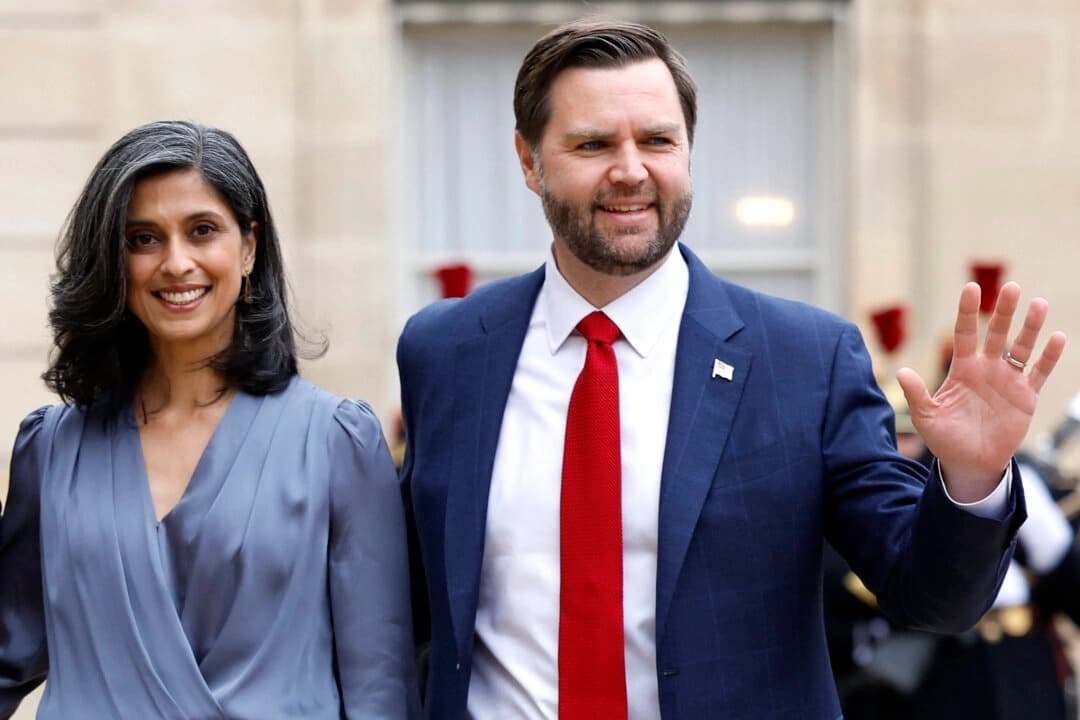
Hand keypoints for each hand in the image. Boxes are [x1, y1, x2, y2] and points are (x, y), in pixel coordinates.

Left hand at [896, 282, 1066, 501]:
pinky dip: (1049, 356)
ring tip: (1038, 304)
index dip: (968, 312)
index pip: (965, 333)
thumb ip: (917, 394)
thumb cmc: (944, 438)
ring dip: (1030, 327)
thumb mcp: (926, 417)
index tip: (971, 288)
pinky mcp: (1026, 396)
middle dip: (1004, 311)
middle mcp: (986, 369)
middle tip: (1011, 287)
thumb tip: (901, 372)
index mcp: (962, 369)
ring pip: (1021, 348)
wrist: (970, 462)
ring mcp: (1008, 380)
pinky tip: (1057, 338)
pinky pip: (1039, 372)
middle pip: (996, 333)